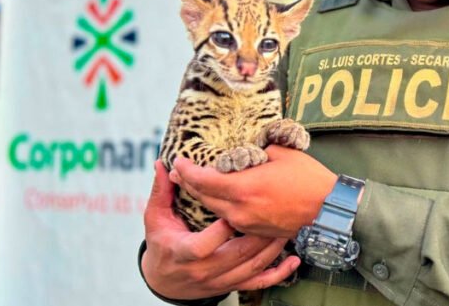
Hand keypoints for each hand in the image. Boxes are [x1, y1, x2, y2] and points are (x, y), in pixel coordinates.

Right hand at [141, 160, 299, 299]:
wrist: (165, 281)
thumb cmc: (161, 244)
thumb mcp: (155, 218)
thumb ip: (161, 191)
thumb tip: (162, 163)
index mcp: (184, 252)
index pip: (202, 246)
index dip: (219, 231)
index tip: (232, 210)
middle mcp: (203, 270)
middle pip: (235, 254)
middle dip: (256, 233)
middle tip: (273, 210)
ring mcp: (220, 280)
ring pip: (251, 267)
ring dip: (271, 247)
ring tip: (286, 226)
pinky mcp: (231, 285)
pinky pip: (259, 282)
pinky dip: (278, 273)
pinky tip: (293, 261)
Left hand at [171, 145, 337, 238]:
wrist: (328, 209)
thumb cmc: (308, 179)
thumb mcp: (281, 154)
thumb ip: (255, 151)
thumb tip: (243, 149)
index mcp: (243, 188)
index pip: (202, 180)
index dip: (186, 170)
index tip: (178, 160)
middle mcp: (239, 209)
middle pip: (203, 197)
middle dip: (188, 183)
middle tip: (180, 171)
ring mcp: (246, 223)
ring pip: (214, 209)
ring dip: (203, 195)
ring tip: (196, 183)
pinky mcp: (255, 230)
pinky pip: (229, 217)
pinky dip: (220, 206)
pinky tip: (221, 197)